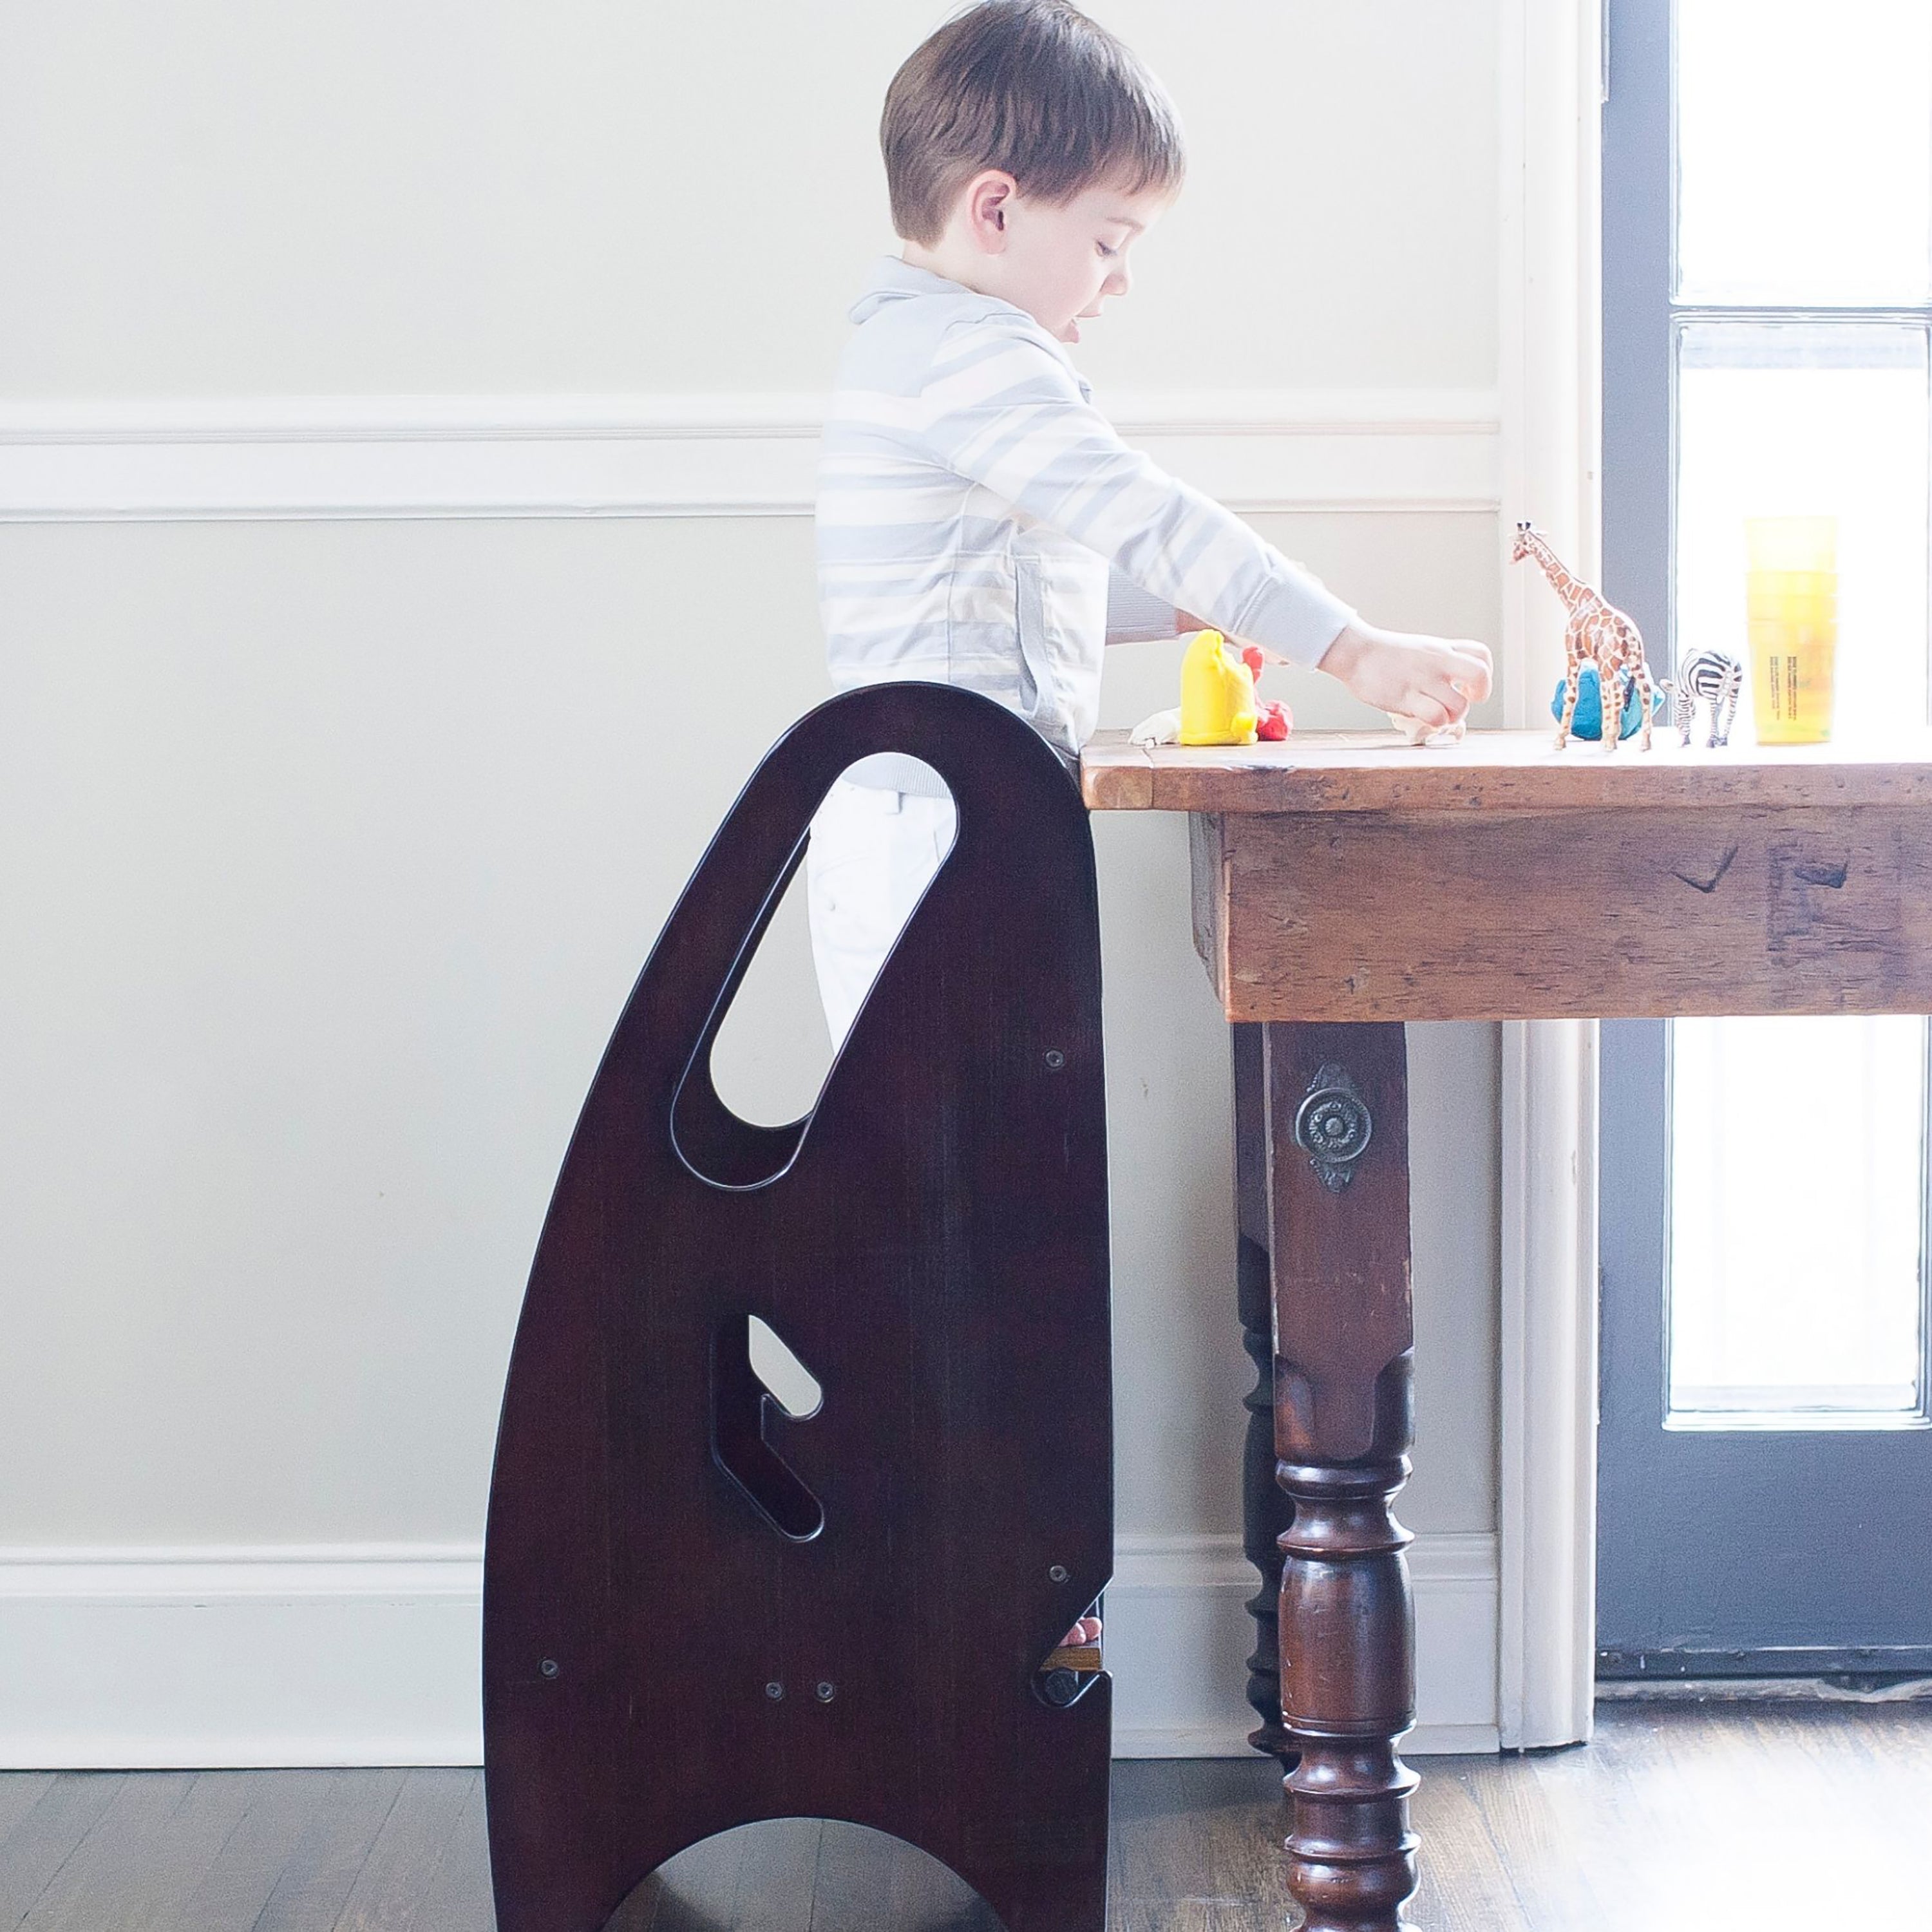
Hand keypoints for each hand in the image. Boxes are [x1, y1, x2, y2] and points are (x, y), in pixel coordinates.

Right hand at [1316, 622, 1493, 731]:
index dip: (1484, 675)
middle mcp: (1437, 662)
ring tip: (1437, 713)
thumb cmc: (1382, 655)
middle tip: (1464, 701)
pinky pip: (1436, 716)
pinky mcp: (1406, 697)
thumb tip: (1450, 686)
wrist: (1355, 651)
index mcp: (1442, 649)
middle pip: (1480, 675)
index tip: (1467, 686)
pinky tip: (1423, 717)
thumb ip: (1439, 662)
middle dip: (1480, 694)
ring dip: (1453, 716)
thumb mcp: (1419, 649)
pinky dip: (1435, 722)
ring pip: (1459, 705)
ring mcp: (1423, 680)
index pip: (1482, 655)